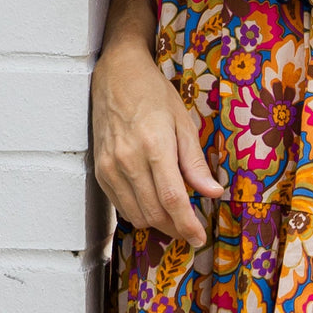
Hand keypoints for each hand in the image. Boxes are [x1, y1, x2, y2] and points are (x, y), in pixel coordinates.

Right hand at [91, 42, 222, 245]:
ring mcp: (110, 167)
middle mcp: (128, 160)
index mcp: (154, 145)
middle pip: (154, 213)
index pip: (172, 198)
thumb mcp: (183, 121)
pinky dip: (139, 211)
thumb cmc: (154, 93)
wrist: (116, 75)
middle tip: (192, 228)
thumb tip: (213, 192)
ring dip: (158, 223)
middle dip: (176, 227)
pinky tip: (153, 203)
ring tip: (175, 217)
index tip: (200, 237)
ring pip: (136, 215)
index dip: (188, 223)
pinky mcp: (99, 170)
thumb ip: (195, 161)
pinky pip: (120, 205)